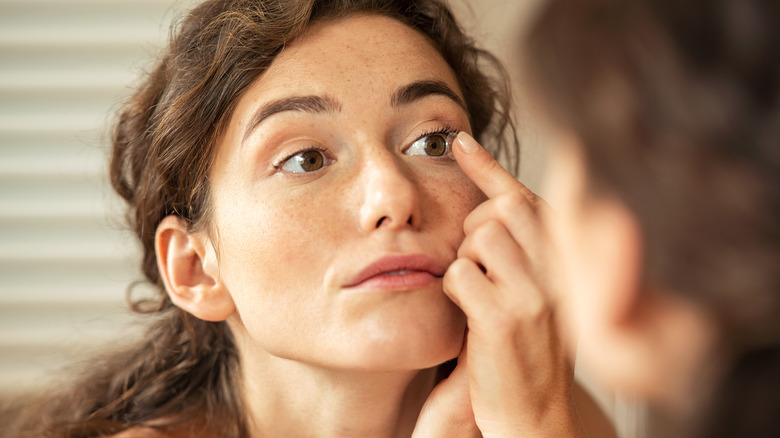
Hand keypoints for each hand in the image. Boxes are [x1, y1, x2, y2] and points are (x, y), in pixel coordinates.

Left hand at [442, 132, 582, 436]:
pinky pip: (459, 273)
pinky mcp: (502, 318)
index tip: (458, 142)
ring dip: (464, 260)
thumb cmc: (526, 349)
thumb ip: (520, 249)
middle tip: (475, 262)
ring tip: (475, 293)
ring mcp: (535, 293)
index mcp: (568, 261)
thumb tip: (490, 199)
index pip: (527, 199)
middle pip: (500, 209)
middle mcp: (560, 271)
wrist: (535, 414)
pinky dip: (451, 287)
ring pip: (479, 236)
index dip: (489, 167)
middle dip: (473, 225)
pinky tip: (465, 312)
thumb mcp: (534, 292)